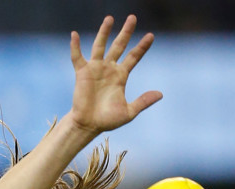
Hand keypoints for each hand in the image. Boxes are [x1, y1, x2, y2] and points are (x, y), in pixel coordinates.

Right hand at [70, 15, 162, 134]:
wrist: (89, 125)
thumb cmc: (107, 120)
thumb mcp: (129, 112)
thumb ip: (143, 101)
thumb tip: (160, 94)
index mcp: (120, 76)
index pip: (133, 57)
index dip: (142, 47)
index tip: (151, 36)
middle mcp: (109, 69)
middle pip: (119, 45)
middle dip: (126, 32)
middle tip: (133, 17)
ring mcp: (95, 69)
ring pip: (100, 45)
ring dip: (104, 32)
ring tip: (109, 18)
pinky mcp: (82, 73)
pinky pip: (77, 57)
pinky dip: (75, 46)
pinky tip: (74, 34)